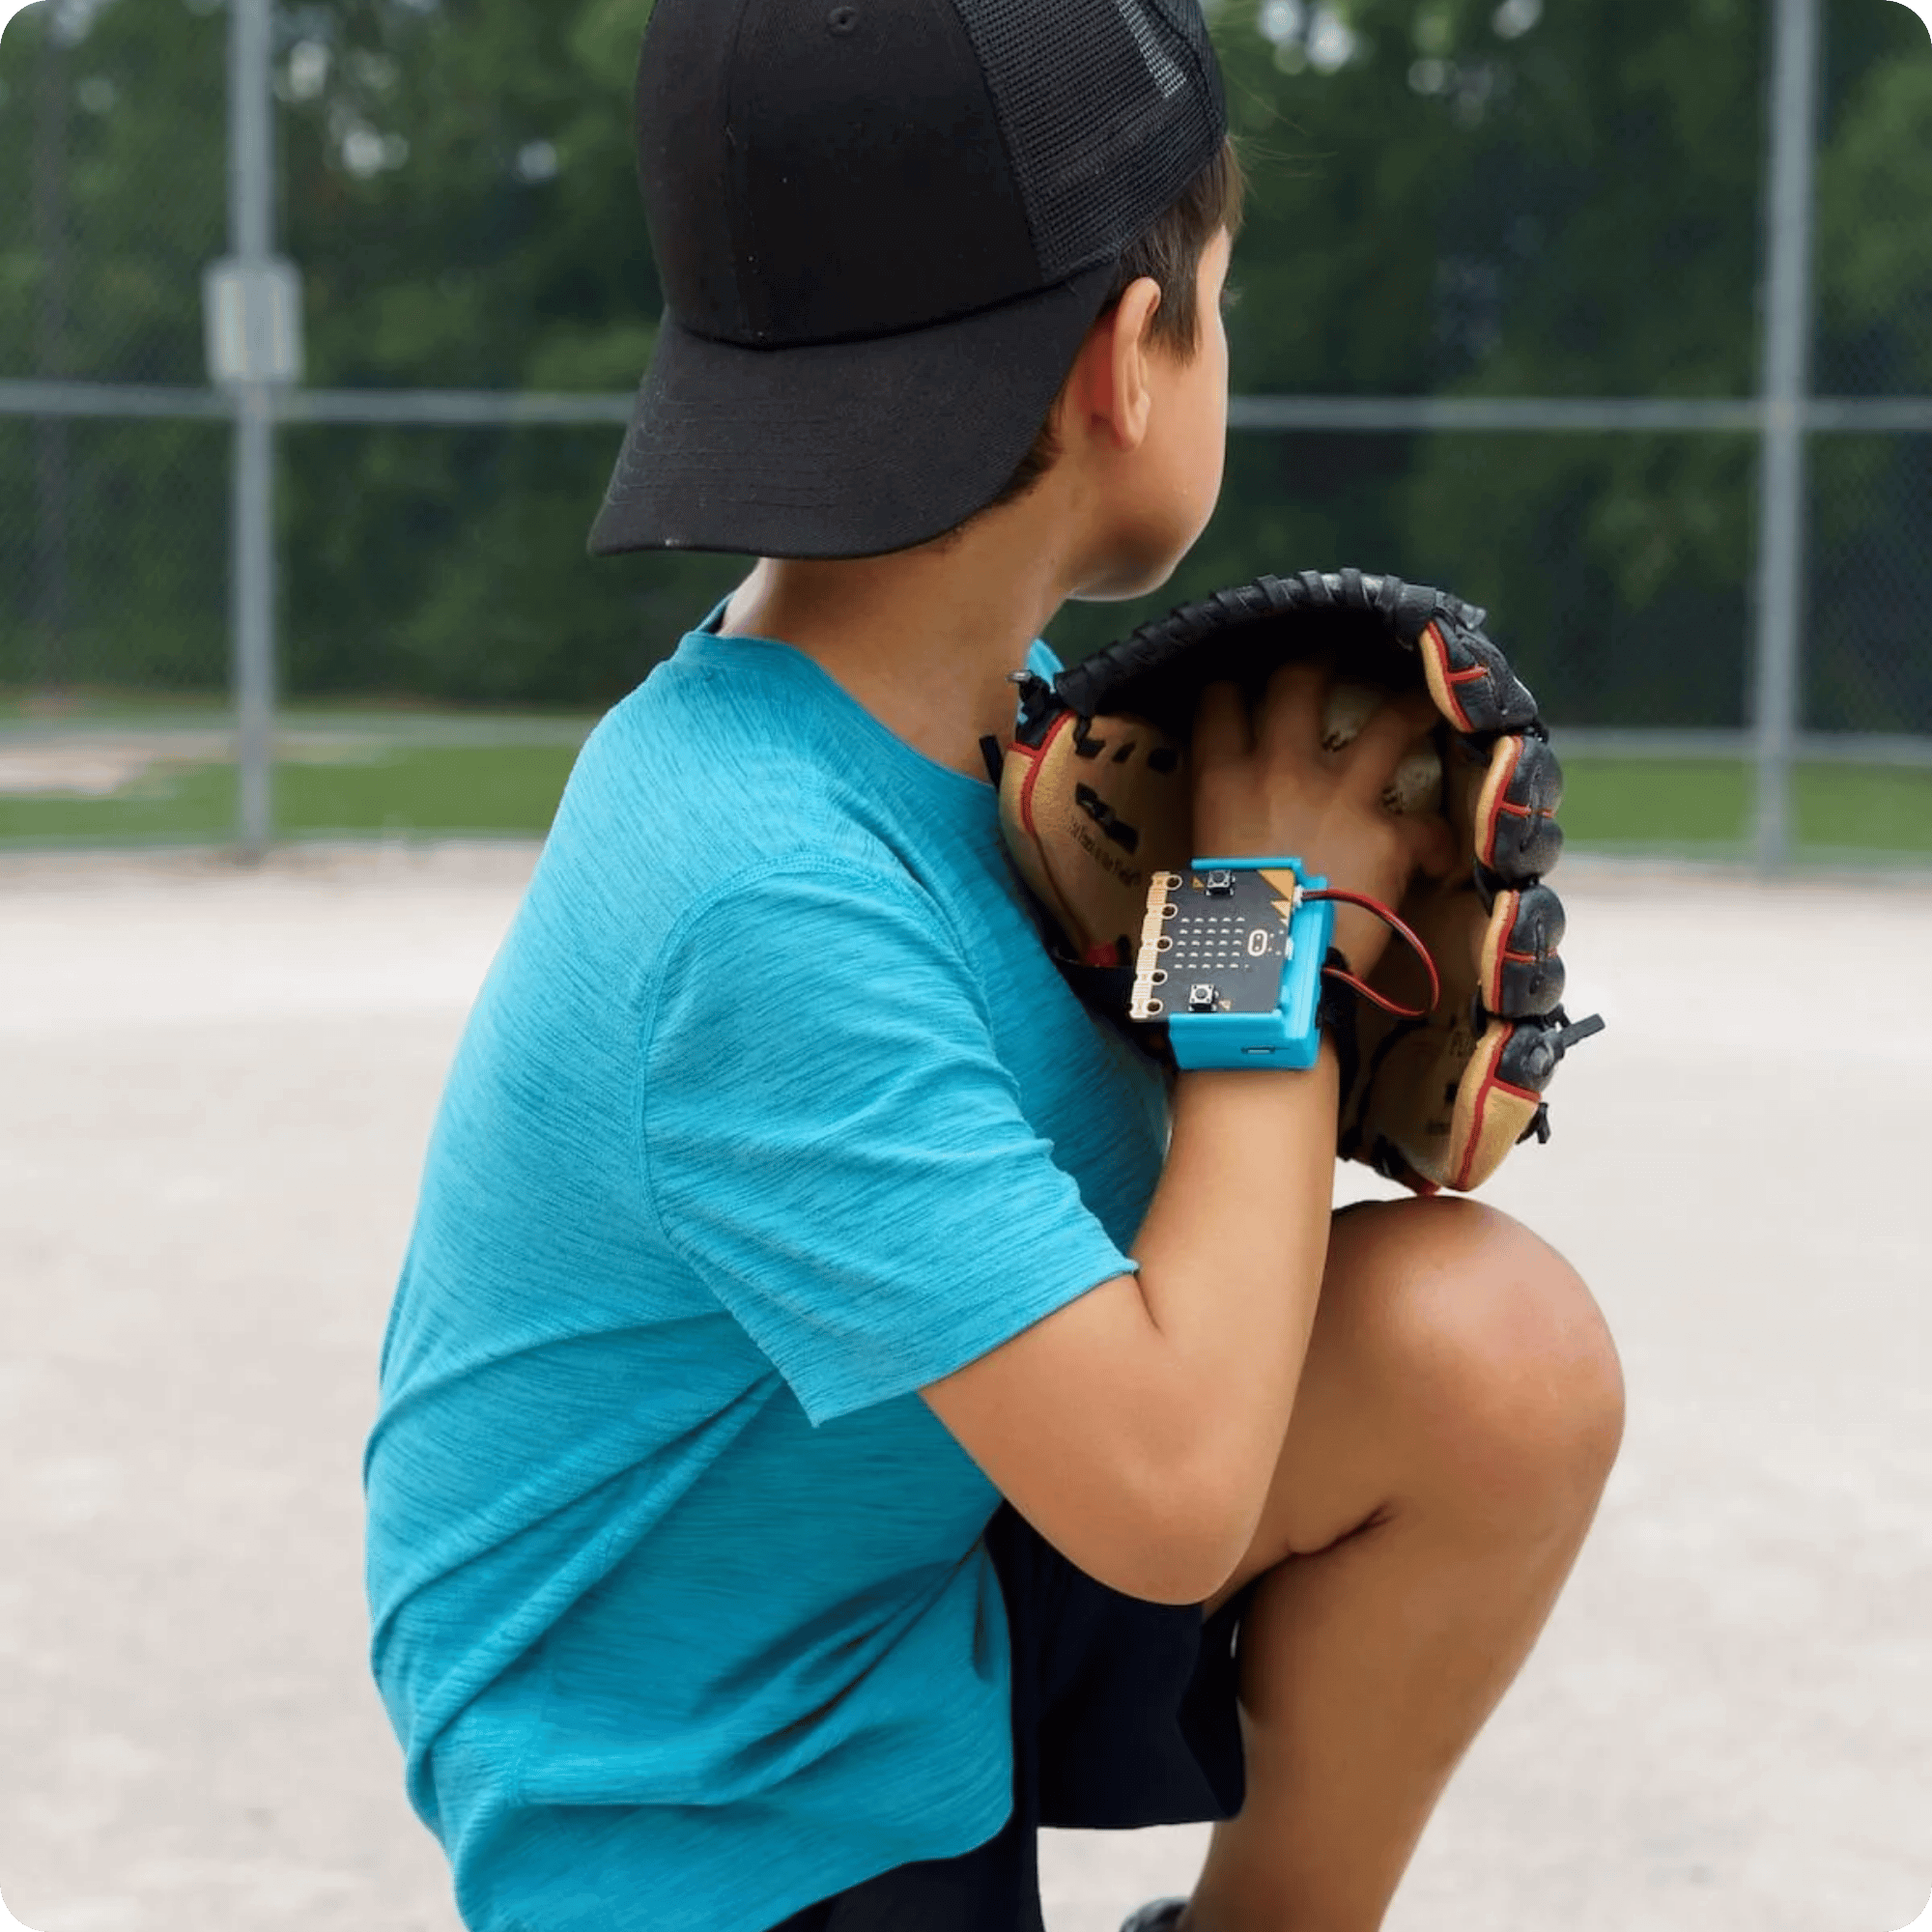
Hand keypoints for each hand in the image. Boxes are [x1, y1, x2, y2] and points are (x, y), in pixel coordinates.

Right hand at [1189, 662, 1454, 975]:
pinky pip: (1425, 828)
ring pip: (1389, 724)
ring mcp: (1339, 796)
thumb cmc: (1221, 929)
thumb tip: (1236, 839)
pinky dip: (1434, 843)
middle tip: (1333, 648)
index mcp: (1222, 780)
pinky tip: (1438, 857)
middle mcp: (1280, 770)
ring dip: (1412, 707)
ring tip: (1428, 696)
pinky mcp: (1387, 835)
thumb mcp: (1203, 866)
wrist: (1270, 974)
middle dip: (1318, 657)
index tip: (1237, 683)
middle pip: (1298, 682)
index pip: (1217, 704)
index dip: (1228, 686)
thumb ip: (1225, 832)